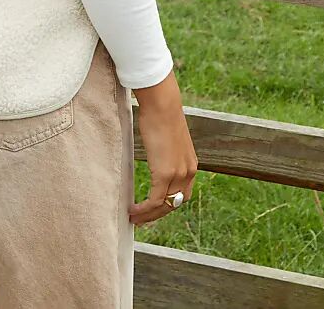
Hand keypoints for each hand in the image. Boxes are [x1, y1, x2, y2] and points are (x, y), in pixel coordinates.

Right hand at [128, 71, 197, 225]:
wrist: (163, 103)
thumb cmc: (160, 112)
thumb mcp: (167, 136)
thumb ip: (165, 148)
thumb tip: (155, 147)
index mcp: (190, 163)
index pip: (182, 193)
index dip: (168, 204)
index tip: (153, 208)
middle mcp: (189, 172)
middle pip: (175, 203)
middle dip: (158, 214)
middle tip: (142, 219)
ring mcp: (178, 174)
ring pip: (165, 206)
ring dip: (150, 215)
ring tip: (135, 218)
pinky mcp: (165, 174)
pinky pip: (155, 201)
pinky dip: (144, 210)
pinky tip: (132, 211)